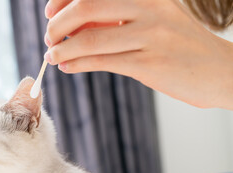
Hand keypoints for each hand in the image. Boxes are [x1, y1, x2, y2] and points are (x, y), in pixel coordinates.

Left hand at [44, 0, 232, 109]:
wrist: (219, 71)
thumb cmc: (178, 44)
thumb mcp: (152, 19)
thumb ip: (115, 17)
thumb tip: (71, 23)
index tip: (49, 13)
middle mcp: (148, 8)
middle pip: (86, 8)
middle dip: (57, 25)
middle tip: (49, 38)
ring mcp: (150, 36)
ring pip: (90, 40)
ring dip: (62, 50)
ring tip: (52, 57)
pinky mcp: (149, 64)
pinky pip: (101, 62)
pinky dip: (77, 64)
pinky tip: (67, 67)